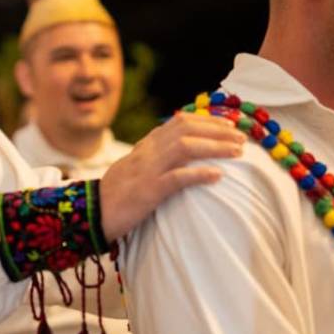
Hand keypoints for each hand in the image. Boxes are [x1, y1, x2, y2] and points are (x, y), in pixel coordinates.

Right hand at [99, 113, 246, 240]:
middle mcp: (148, 151)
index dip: (208, 120)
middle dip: (217, 130)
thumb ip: (157, 157)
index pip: (181, 122)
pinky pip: (176, 178)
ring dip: (214, 147)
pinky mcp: (147, 191)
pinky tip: (217, 175)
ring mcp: (148, 170)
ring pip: (185, 147)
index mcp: (147, 145)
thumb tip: (183, 152)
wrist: (91, 212)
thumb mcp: (137, 168)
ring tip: (237, 152)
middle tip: (242, 137)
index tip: (230, 124)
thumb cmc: (117, 193)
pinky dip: (199, 174)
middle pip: (187, 130)